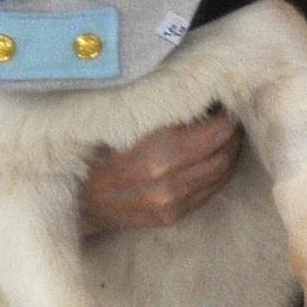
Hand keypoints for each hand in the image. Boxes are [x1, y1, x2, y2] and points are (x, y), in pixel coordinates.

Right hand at [77, 112, 240, 234]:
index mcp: (160, 151)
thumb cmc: (96, 150)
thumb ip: (162, 108)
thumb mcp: (125, 119)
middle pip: (224, 152)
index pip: (218, 131)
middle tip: (231, 117)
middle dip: (232, 133)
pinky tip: (214, 159)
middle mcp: (169, 180)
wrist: (73, 197)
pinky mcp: (170, 216)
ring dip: (229, 153)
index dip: (226, 115)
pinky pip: (208, 192)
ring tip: (226, 136)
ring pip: (220, 173)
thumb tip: (197, 89)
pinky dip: (217, 173)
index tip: (225, 102)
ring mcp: (171, 202)